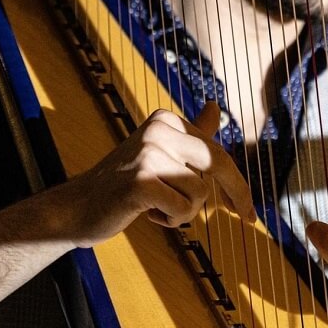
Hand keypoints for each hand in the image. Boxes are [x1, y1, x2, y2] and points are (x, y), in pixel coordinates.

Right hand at [59, 102, 255, 248]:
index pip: (217, 152)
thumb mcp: (159, 152)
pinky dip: (170, 221)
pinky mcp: (141, 181)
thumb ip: (190, 132)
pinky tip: (147, 214)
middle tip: (249, 217)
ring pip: (200, 193)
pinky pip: (182, 210)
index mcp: (166, 119)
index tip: (249, 210)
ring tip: (156, 208)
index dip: (238, 184)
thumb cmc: (123, 183)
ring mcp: (149, 153)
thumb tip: (216, 107)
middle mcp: (158, 129)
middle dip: (238, 193)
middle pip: (218, 163)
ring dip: (183, 212)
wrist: (79, 206)